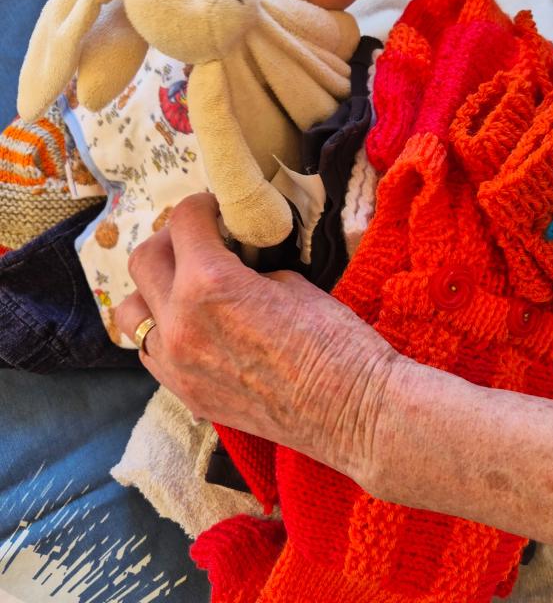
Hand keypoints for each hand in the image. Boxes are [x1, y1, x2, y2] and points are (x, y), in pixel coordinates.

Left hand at [114, 193, 399, 483]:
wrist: (352, 411)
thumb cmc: (335, 341)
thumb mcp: (290, 282)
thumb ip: (244, 270)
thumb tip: (230, 264)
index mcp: (209, 283)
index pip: (182, 222)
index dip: (201, 206)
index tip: (216, 210)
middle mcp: (179, 323)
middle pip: (143, 260)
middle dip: (170, 240)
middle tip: (199, 240)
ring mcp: (176, 365)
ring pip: (133, 312)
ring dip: (154, 289)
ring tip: (185, 285)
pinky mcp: (186, 395)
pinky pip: (151, 352)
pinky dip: (163, 330)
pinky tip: (192, 326)